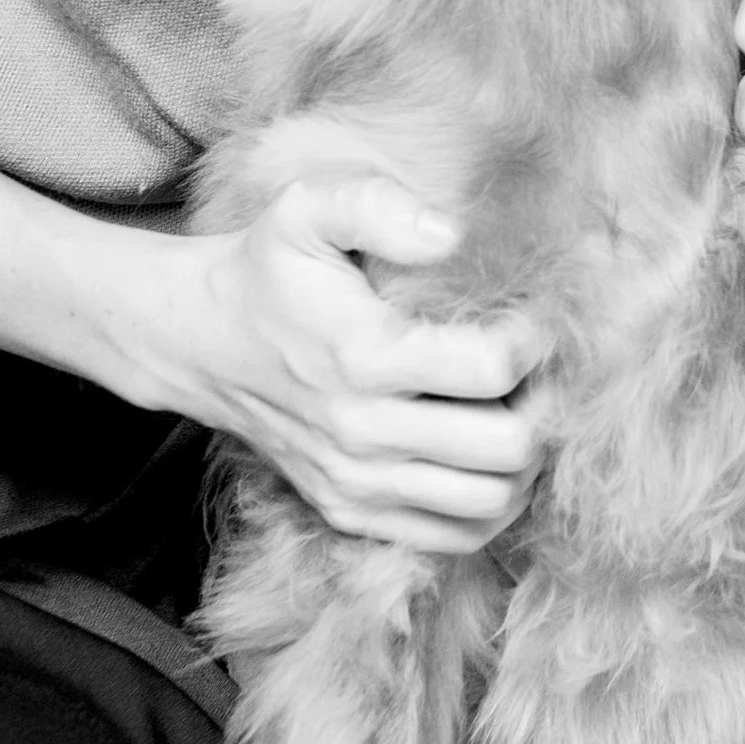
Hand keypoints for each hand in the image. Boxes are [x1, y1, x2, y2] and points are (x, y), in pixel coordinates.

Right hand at [141, 177, 545, 553]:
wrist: (201, 342)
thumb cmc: (268, 270)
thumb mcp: (307, 209)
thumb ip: (377, 205)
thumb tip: (450, 235)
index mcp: (365, 356)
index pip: (494, 368)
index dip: (532, 339)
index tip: (525, 316)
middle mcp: (363, 433)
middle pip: (508, 447)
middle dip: (543, 404)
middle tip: (538, 371)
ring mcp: (356, 484)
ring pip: (491, 503)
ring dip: (526, 461)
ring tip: (519, 411)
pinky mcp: (351, 513)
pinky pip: (453, 537)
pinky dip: (491, 506)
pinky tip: (487, 457)